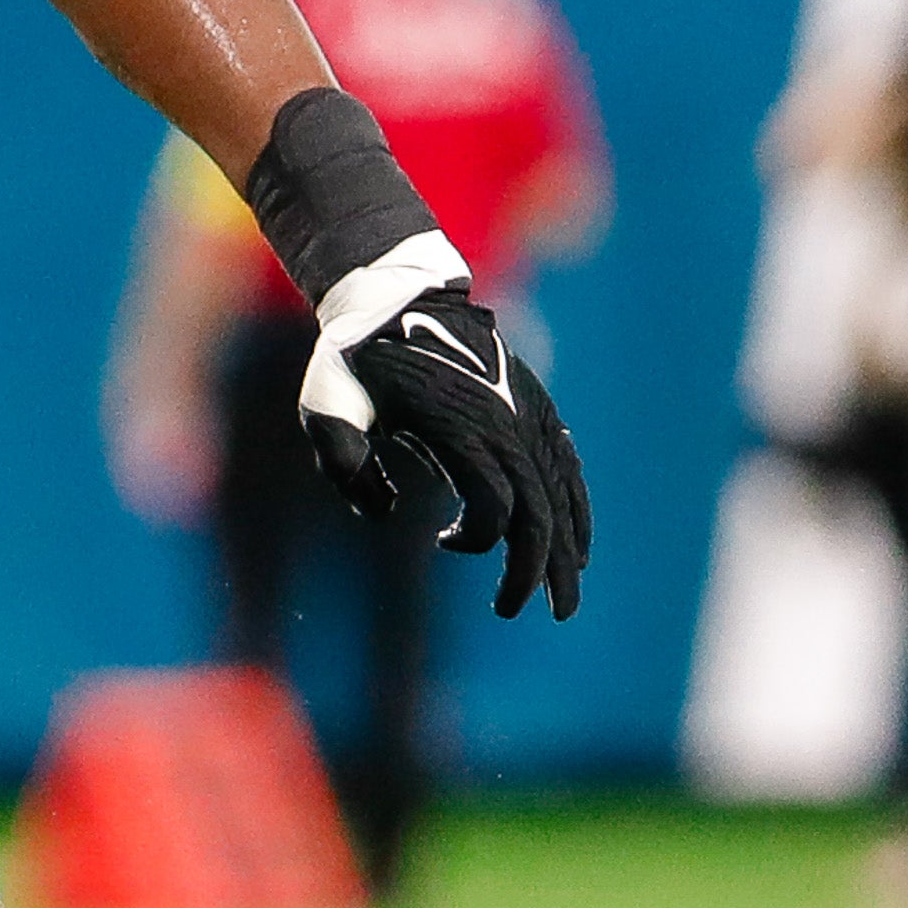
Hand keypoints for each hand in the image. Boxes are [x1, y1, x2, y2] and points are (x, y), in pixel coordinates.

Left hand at [300, 283, 591, 621]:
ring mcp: (527, 415)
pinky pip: (568, 468)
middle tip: (516, 611)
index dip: (475, 541)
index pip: (493, 507)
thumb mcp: (327, 407)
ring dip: (566, 552)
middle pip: (538, 514)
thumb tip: (384, 512)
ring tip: (564, 599)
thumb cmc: (358, 359)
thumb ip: (345, 464)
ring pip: (561, 496)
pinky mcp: (537, 407)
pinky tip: (580, 546)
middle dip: (536, 572)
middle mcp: (504, 425)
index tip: (439, 542)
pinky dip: (578, 510)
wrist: (401, 296)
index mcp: (458, 428)